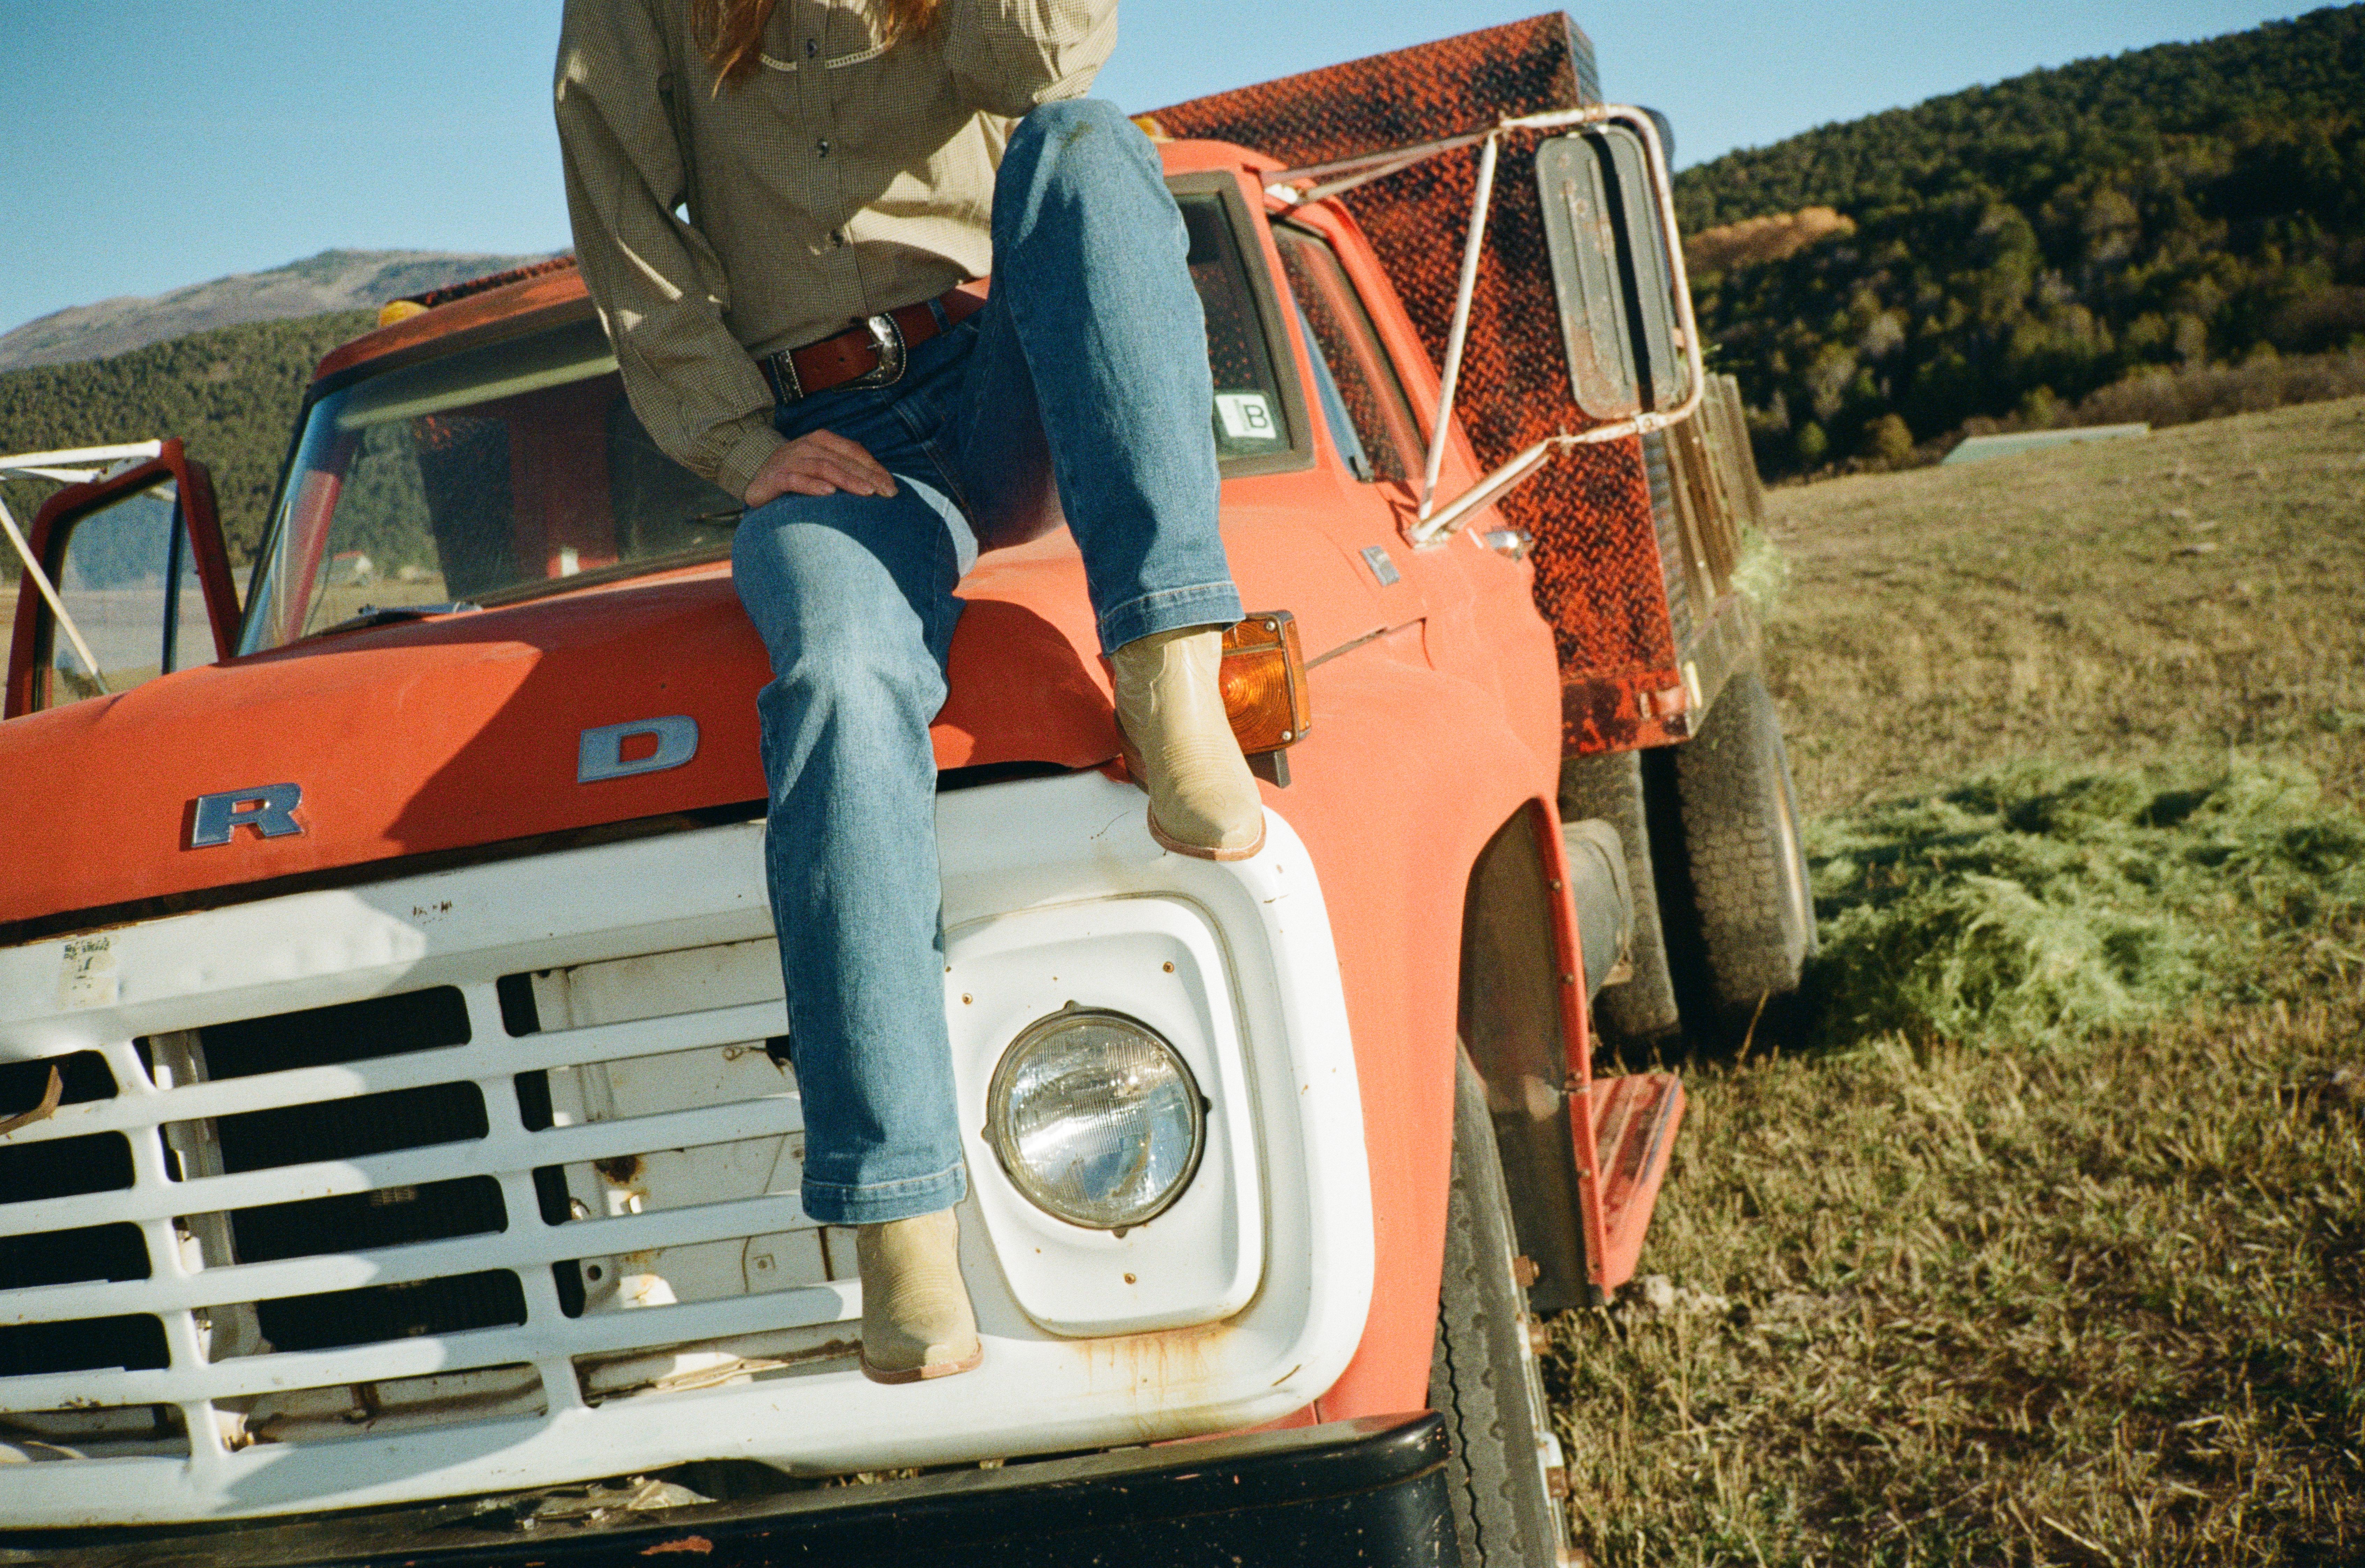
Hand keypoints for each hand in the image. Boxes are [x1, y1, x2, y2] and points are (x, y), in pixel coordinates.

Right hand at [744, 429, 898, 506]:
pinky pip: (796, 480)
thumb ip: (845, 468)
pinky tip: (829, 493)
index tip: (892, 486)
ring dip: (847, 479)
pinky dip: (812, 486)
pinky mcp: (775, 477)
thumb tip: (880, 482)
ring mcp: (790, 460)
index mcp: (821, 440)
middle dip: (868, 476)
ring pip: (824, 467)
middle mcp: (806, 446)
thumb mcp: (821, 466)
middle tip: (887, 493)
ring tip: (867, 492)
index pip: (854, 451)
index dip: (874, 467)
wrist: (755, 477)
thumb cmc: (795, 474)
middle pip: (842, 460)